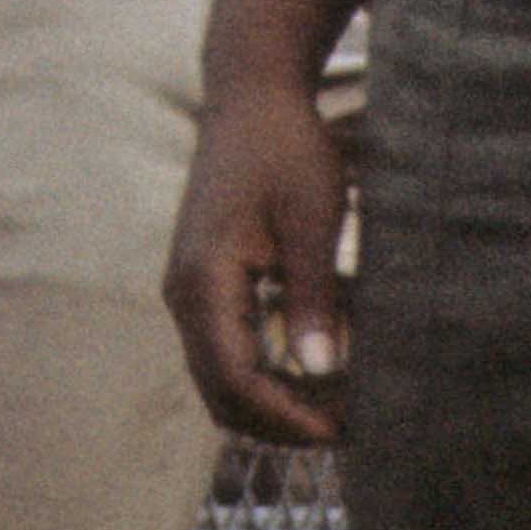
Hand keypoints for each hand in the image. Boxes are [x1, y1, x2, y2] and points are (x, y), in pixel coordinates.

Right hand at [166, 82, 350, 444]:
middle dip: (280, 420)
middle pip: (220, 391)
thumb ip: (312, 296)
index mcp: (205, 279)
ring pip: (219, 377)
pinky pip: (224, 350)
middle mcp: (183, 292)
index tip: (341, 430)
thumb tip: (320, 370)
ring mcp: (188, 289)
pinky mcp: (202, 283)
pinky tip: (315, 368)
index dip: (286, 415)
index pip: (234, 377)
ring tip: (336, 403)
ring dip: (273, 401)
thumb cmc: (285, 149)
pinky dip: (264, 374)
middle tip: (347, 425)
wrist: (250, 99)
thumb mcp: (312, 219)